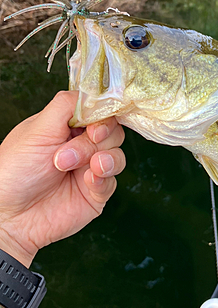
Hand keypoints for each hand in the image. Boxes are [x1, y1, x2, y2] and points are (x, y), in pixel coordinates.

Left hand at [0, 91, 124, 266]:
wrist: (8, 215)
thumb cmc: (14, 171)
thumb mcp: (37, 129)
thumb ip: (66, 105)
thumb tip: (92, 92)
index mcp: (68, 127)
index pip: (99, 111)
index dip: (102, 116)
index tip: (93, 127)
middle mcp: (82, 146)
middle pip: (113, 131)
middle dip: (95, 140)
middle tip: (67, 155)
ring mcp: (91, 169)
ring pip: (117, 155)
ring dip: (102, 159)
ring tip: (76, 167)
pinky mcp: (96, 193)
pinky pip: (113, 182)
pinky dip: (103, 179)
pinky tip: (88, 181)